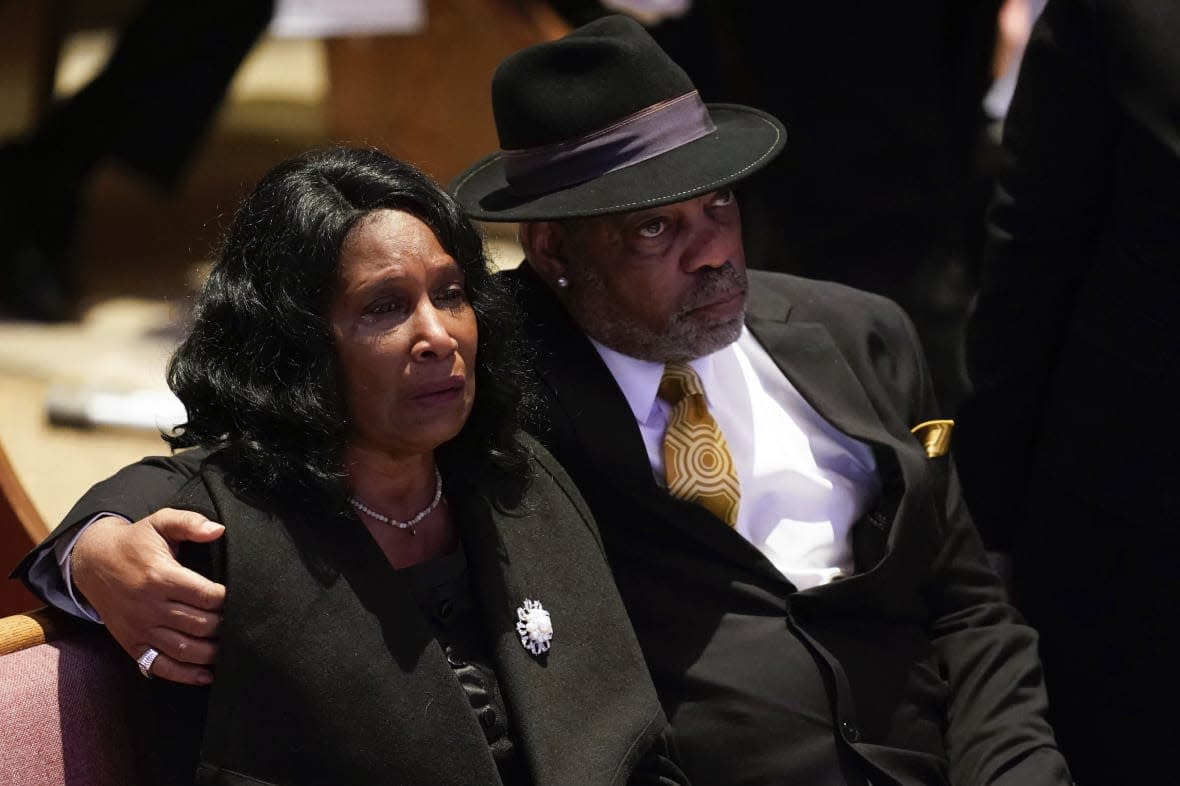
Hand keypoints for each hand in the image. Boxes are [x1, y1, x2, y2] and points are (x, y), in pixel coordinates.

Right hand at [71, 509, 225, 685]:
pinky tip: (205, 675)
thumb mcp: (160, 522)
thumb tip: (218, 530)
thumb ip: (190, 523)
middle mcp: (150, 606)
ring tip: (232, 650)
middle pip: (199, 624)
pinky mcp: (132, 644)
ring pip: (184, 649)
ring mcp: (140, 628)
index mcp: (161, 577)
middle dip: (224, 626)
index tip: (241, 596)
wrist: (93, 563)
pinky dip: (184, 675)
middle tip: (241, 623)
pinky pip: (159, 666)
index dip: (228, 599)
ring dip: (211, 653)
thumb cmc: (135, 542)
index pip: (205, 595)